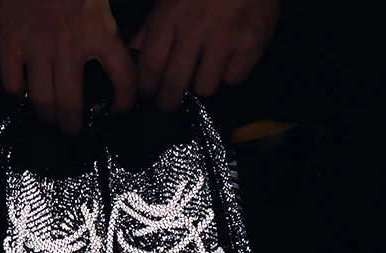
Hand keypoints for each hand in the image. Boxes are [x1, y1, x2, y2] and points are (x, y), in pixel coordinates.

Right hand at [0, 0, 136, 134]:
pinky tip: (24, 87)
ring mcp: (36, 46)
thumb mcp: (97, 0)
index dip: (125, 100)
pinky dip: (19, 91)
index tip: (120, 110)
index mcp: (98, 30)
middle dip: (72, 126)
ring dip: (47, 116)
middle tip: (72, 130)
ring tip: (49, 117)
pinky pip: (14, 84)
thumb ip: (105, 30)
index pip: (123, 76)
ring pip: (43, 101)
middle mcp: (68, 45)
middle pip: (71, 104)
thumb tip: (112, 60)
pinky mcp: (9, 44)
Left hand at [131, 0, 279, 110]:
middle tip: (170, 103)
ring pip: (205, 88)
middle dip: (168, 102)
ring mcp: (226, 39)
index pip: (150, 66)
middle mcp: (196, 30)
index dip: (146, 88)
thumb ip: (152, 26)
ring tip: (204, 71)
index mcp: (171, 17)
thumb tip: (134, 52)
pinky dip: (229, 74)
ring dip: (202, 84)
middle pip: (174, 85)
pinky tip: (228, 59)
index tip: (148, 95)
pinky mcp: (251, 45)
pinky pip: (233, 79)